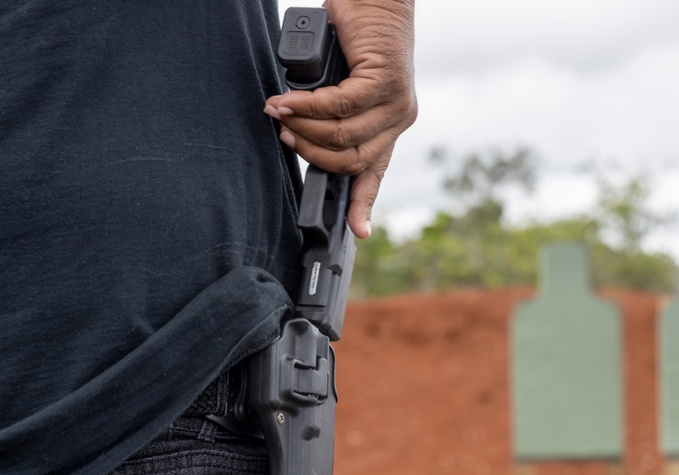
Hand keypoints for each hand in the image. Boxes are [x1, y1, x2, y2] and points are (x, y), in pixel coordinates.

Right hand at [265, 0, 417, 238]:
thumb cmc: (353, 38)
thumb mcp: (343, 85)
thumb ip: (333, 114)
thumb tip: (300, 132)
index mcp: (389, 126)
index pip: (375, 173)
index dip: (363, 204)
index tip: (359, 232)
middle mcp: (399, 120)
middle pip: (351, 159)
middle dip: (310, 151)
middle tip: (283, 133)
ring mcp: (397, 103)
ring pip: (344, 135)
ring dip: (305, 127)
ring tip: (279, 112)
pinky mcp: (387, 82)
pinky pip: (341, 106)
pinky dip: (308, 106)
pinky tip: (287, 100)